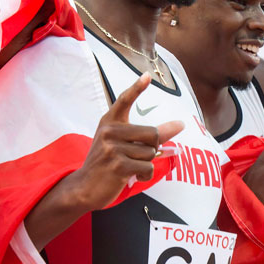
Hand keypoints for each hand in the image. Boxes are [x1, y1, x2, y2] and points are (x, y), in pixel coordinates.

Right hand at [63, 74, 183, 211]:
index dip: (136, 88)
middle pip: (153, 134)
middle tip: (136, 157)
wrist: (84, 187)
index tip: (147, 76)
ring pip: (151, 153)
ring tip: (129, 167)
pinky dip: (145, 175)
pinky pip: (147, 168)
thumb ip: (147, 133)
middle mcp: (109, 131)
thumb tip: (179, 125)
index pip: (124, 100)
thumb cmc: (106, 163)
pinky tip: (132, 176)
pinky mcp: (118, 165)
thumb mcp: (121, 144)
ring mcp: (112, 148)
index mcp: (109, 122)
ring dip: (146, 164)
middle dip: (153, 148)